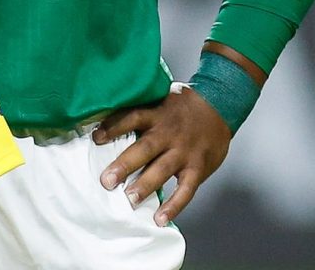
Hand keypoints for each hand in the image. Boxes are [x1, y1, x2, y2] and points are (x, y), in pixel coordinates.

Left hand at [94, 85, 230, 225]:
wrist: (219, 106)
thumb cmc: (182, 104)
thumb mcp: (160, 97)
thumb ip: (142, 110)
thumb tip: (108, 115)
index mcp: (156, 113)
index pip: (132, 117)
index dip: (113, 127)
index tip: (95, 138)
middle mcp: (168, 133)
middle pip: (145, 148)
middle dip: (125, 165)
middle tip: (107, 181)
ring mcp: (184, 151)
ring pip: (162, 170)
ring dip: (145, 186)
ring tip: (129, 200)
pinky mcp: (198, 168)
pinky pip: (185, 190)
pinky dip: (174, 205)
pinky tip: (160, 218)